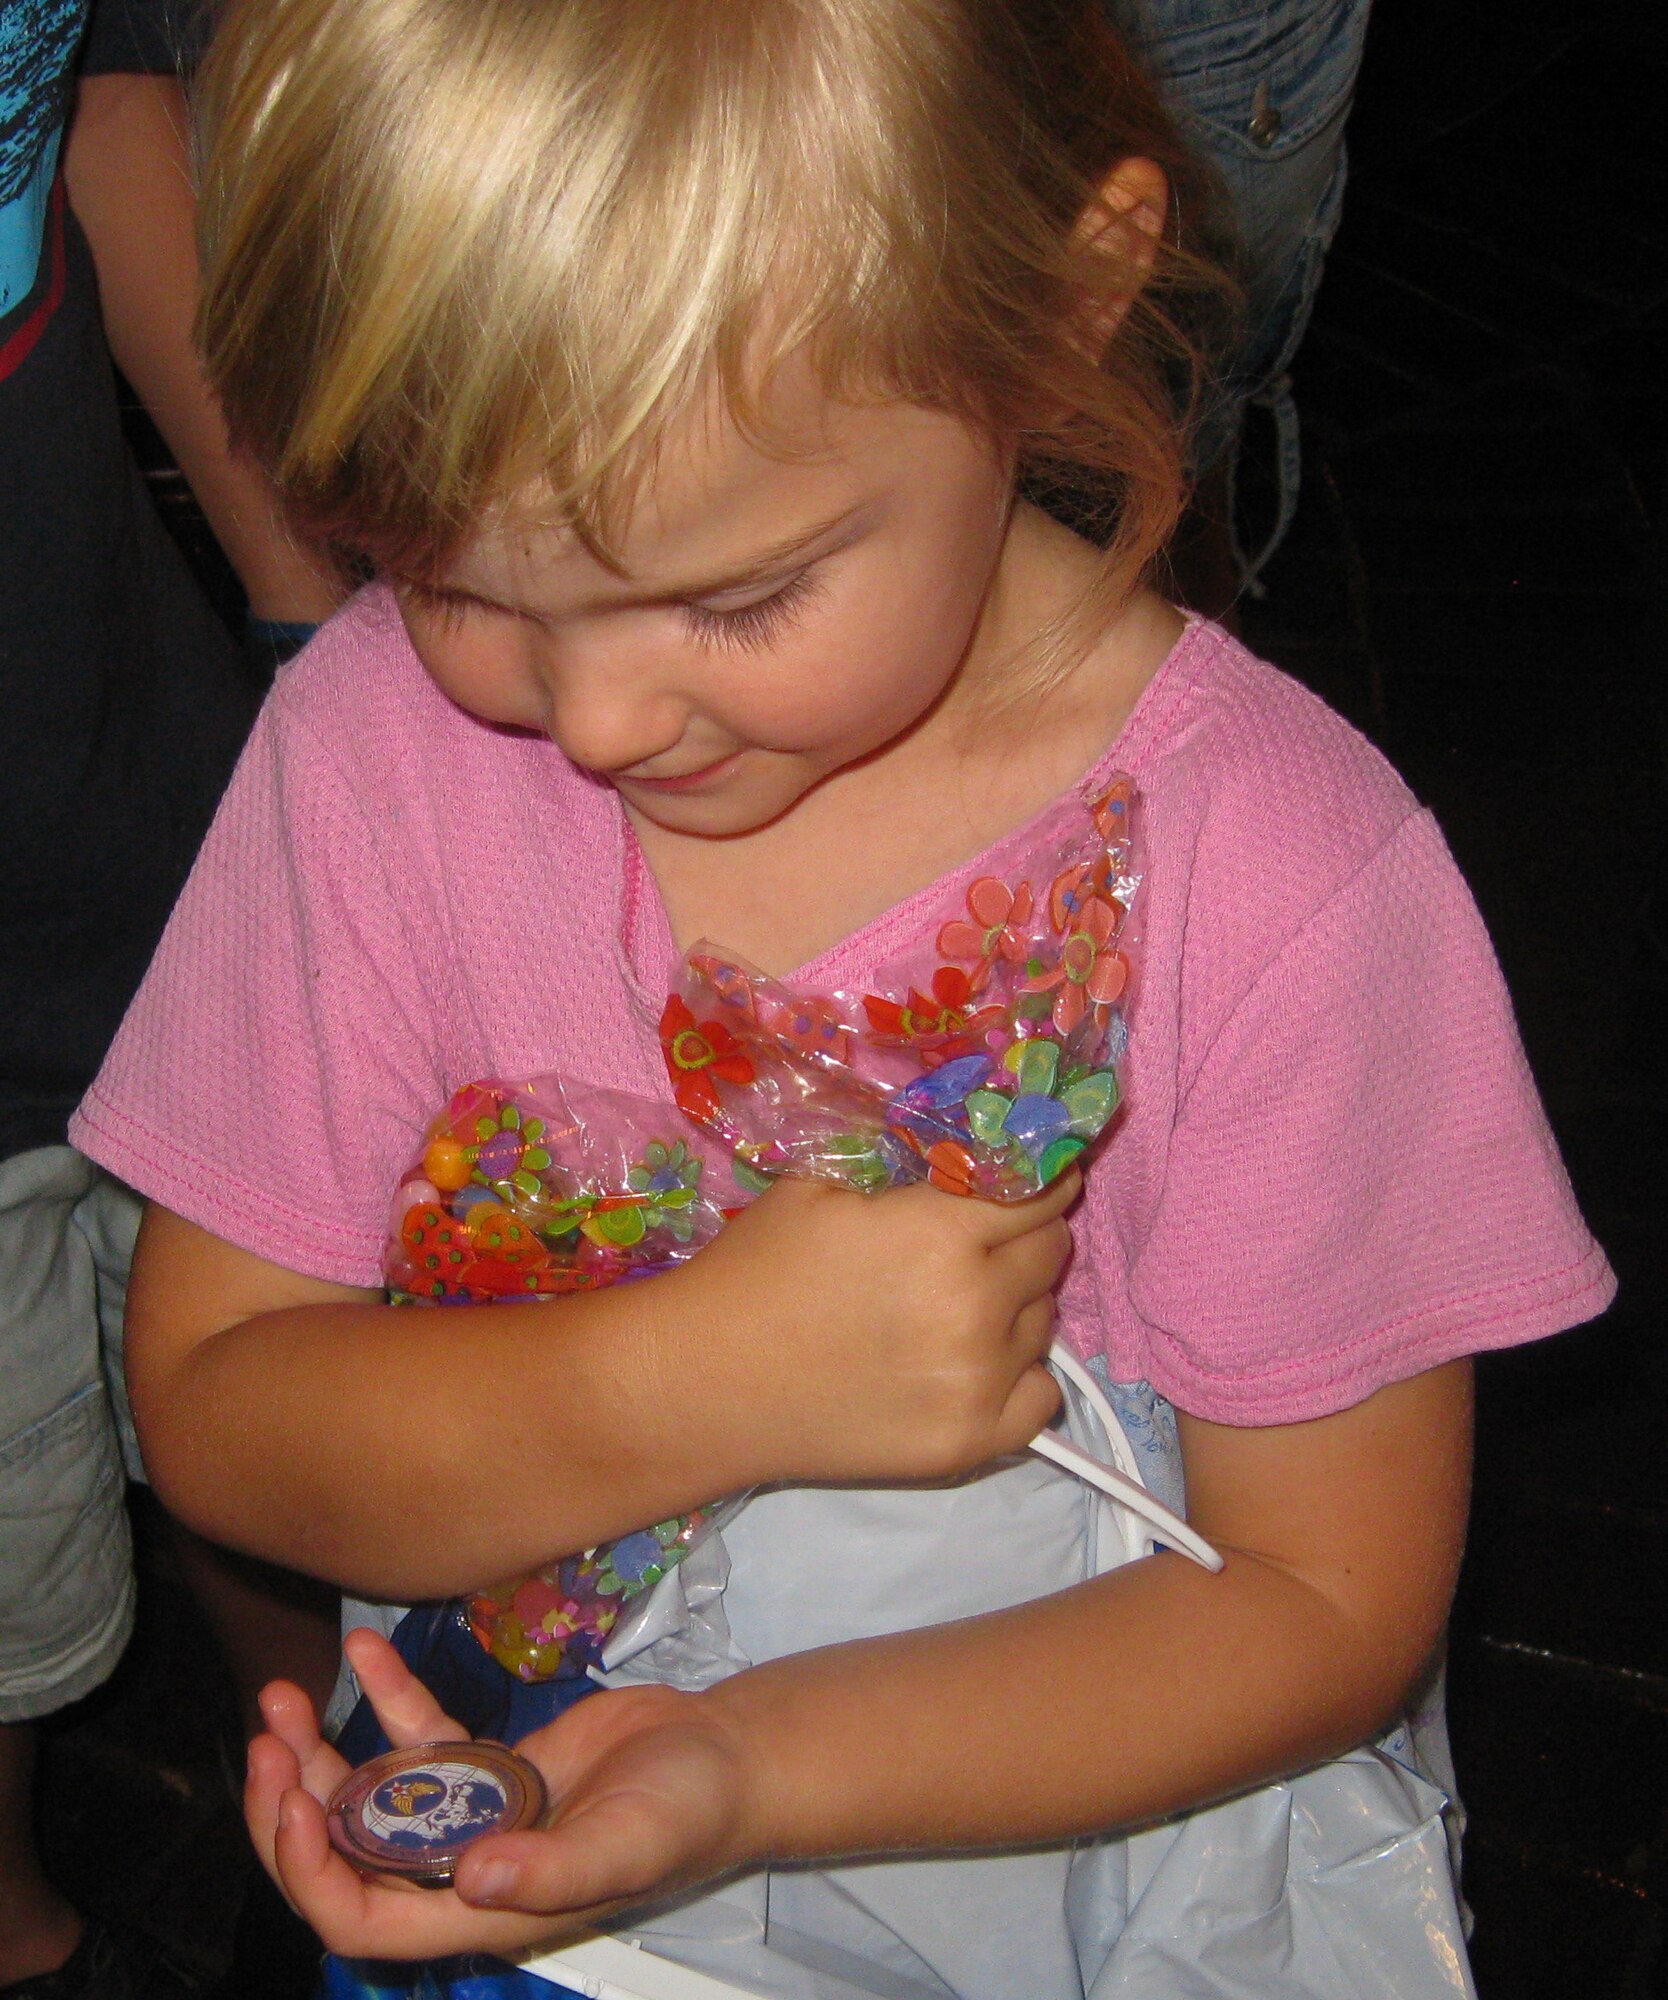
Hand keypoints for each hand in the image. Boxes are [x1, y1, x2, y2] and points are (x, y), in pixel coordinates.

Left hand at [247, 1628, 755, 1960]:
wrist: (726, 1754)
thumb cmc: (686, 1810)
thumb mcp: (626, 1843)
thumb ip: (551, 1869)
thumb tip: (470, 1879)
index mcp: (481, 1912)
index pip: (364, 1916)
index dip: (313, 1870)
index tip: (293, 1798)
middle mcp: (462, 1873)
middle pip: (346, 1860)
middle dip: (291, 1808)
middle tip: (264, 1740)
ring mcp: (473, 1816)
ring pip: (370, 1798)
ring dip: (318, 1754)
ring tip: (281, 1697)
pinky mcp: (493, 1765)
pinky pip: (421, 1736)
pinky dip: (387, 1697)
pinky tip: (362, 1650)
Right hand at [669, 1168, 1076, 1488]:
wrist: (704, 1384)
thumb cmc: (754, 1273)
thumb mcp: (822, 1186)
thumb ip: (906, 1169)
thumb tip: (968, 1149)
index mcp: (943, 1234)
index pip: (1039, 1194)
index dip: (1040, 1179)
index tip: (1037, 1177)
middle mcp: (976, 1308)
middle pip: (1050, 1255)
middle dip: (1026, 1238)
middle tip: (986, 1240)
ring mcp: (979, 1384)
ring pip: (1045, 1322)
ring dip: (1017, 1304)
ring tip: (962, 1302)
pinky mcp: (970, 1444)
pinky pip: (1041, 1396)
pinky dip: (1020, 1375)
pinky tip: (978, 1362)